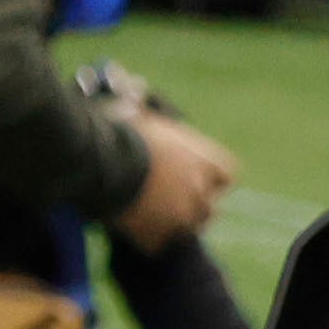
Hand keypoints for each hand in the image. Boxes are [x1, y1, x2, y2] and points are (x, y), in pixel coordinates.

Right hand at [114, 98, 239, 251]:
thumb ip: (150, 113)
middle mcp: (200, 191)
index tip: (198, 177)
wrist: (101, 162)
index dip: (213, 177)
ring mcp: (181, 217)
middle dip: (195, 204)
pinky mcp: (158, 236)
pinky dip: (148, 237)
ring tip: (154, 216)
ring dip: (175, 223)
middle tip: (171, 199)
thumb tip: (137, 85)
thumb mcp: (142, 115)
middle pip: (210, 207)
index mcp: (204, 160)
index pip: (227, 175)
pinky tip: (133, 228)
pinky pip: (159, 242)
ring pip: (188, 228)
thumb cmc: (122, 132)